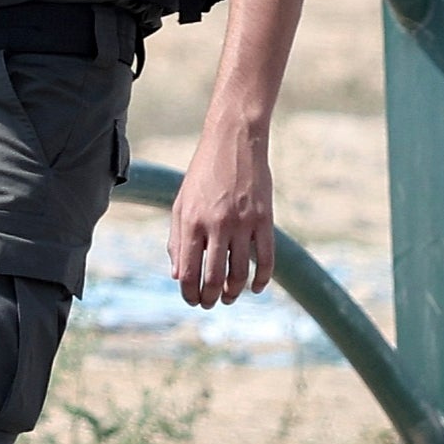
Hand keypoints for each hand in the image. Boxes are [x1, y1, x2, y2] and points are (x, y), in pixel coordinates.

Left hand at [169, 128, 276, 306]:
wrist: (234, 139)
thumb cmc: (204, 172)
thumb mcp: (181, 202)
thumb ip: (177, 240)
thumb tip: (178, 276)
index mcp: (191, 221)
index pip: (188, 272)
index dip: (189, 293)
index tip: (192, 300)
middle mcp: (216, 225)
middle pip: (213, 278)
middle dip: (210, 298)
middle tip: (211, 303)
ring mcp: (242, 222)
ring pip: (239, 273)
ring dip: (233, 293)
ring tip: (230, 297)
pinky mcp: (264, 218)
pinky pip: (266, 259)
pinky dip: (262, 279)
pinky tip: (256, 287)